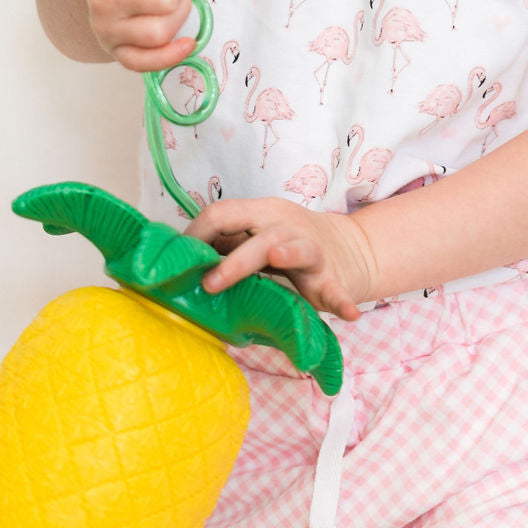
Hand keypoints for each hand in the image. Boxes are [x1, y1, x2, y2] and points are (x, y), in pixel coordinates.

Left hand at [188, 198, 375, 321]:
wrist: (351, 250)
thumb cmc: (289, 245)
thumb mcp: (257, 235)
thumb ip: (225, 245)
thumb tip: (176, 263)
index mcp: (262, 213)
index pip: (223, 214)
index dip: (196, 235)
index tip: (176, 263)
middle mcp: (288, 227)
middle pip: (259, 236)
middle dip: (233, 260)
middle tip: (209, 284)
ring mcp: (313, 252)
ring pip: (298, 249)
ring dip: (287, 254)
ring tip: (277, 258)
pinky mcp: (333, 279)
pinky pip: (337, 290)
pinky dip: (341, 300)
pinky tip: (348, 313)